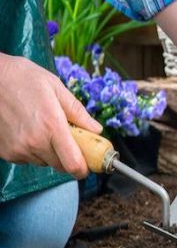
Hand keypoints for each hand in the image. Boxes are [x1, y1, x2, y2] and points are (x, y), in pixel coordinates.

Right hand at [0, 53, 102, 178]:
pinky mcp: (5, 152)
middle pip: (61, 166)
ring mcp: (18, 149)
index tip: (90, 163)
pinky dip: (34, 150)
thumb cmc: (24, 79)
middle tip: (70, 138)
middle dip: (70, 156)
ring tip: (45, 128)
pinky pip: (28, 159)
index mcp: (52, 125)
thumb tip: (96, 130)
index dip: (84, 168)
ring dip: (51, 152)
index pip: (73, 163)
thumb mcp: (57, 89)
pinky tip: (30, 131)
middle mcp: (34, 142)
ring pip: (45, 162)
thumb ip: (78, 113)